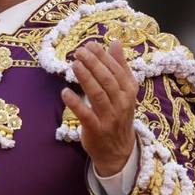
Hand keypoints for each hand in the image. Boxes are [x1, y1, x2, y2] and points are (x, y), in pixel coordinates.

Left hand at [61, 41, 138, 177]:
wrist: (119, 151)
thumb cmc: (119, 115)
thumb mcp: (125, 91)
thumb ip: (121, 67)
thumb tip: (116, 43)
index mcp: (129, 92)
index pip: (117, 70)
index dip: (103, 56)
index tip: (90, 45)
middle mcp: (122, 103)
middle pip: (107, 80)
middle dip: (93, 64)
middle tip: (79, 51)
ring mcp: (110, 118)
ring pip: (98, 95)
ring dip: (86, 78)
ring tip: (74, 65)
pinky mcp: (96, 130)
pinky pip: (85, 115)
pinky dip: (75, 103)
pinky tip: (64, 92)